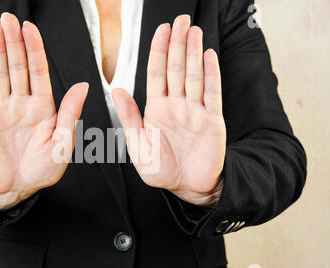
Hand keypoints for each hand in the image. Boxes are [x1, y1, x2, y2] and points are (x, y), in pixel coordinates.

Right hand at [0, 13, 88, 211]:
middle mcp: (22, 104)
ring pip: (0, 75)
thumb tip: (83, 85)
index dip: (34, 50)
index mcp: (43, 108)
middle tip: (8, 19)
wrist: (17, 187)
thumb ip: (70, 113)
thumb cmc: (42, 169)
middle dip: (14, 43)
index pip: (38, 72)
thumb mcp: (62, 143)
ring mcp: (2, 110)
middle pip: (18, 67)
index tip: (30, 28)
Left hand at [112, 15, 225, 205]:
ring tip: (194, 30)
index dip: (158, 50)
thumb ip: (129, 117)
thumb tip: (117, 90)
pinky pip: (212, 93)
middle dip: (177, 43)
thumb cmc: (161, 170)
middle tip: (181, 20)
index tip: (162, 29)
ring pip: (194, 75)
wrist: (187, 187)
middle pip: (176, 68)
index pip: (156, 73)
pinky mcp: (212, 120)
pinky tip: (208, 56)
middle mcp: (176, 105)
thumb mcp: (138, 145)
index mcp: (156, 109)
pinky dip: (211, 74)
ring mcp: (195, 111)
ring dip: (194, 53)